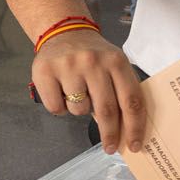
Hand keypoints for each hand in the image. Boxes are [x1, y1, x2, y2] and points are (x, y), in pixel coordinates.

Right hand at [30, 28, 145, 153]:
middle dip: (110, 134)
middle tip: (109, 147)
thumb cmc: (93, 55)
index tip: (133, 145)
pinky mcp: (45, 72)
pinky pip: (57, 108)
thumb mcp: (113, 65)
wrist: (64, 32)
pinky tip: (61, 92)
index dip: (134, 126)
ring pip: (79, 111)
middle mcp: (92, 62)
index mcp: (116, 61)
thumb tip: (126, 130)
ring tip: (77, 94)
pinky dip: (60, 107)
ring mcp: (68, 67)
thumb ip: (122, 90)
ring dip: (80, 110)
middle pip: (106, 110)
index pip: (131, 100)